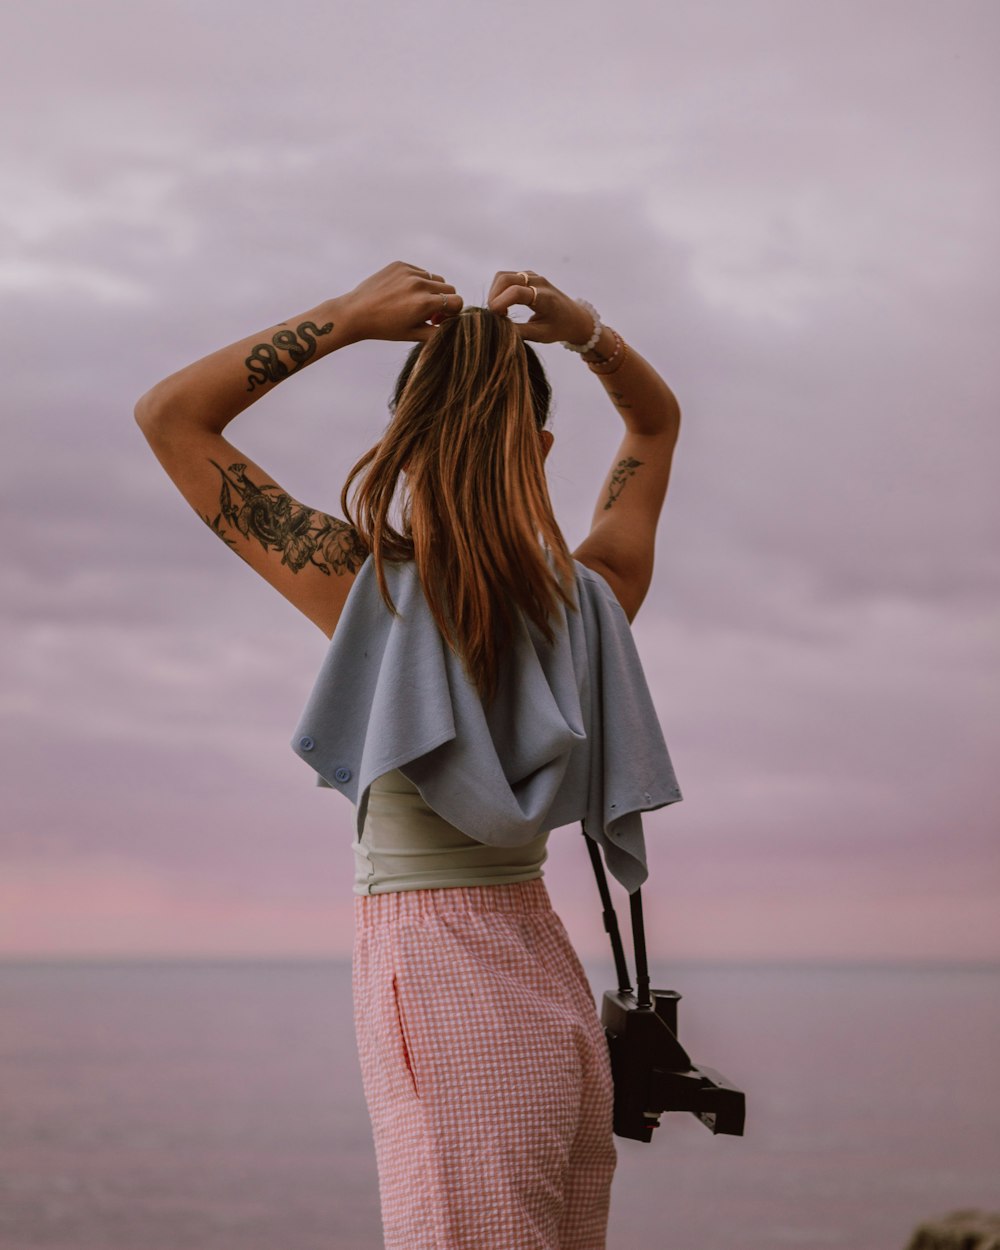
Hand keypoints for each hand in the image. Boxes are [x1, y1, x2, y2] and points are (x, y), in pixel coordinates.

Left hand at [340, 261, 463, 342]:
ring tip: (417, 303)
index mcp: (424, 303)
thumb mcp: (414, 335)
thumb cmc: (385, 328)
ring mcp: (409, 272)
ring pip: (435, 278)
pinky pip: (420, 271)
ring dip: (432, 290)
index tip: (439, 319)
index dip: (452, 312)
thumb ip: (438, 332)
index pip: (457, 301)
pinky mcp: (400, 265)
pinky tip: (403, 294)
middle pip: (449, 288)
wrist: (356, 313)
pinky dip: (418, 282)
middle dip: (443, 301)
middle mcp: (419, 284)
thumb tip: (453, 326)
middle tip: (429, 314)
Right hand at [486, 270, 593, 345]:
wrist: (575, 317)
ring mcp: (533, 276)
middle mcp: (538, 282)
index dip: (500, 304)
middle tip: (495, 315)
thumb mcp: (541, 335)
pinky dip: (499, 290)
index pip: (516, 292)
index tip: (497, 318)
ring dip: (495, 293)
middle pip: (505, 279)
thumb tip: (497, 328)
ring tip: (500, 312)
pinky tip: (504, 305)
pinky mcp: (528, 276)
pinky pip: (506, 277)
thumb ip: (520, 332)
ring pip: (502, 276)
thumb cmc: (559, 328)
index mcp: (544, 297)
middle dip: (493, 297)